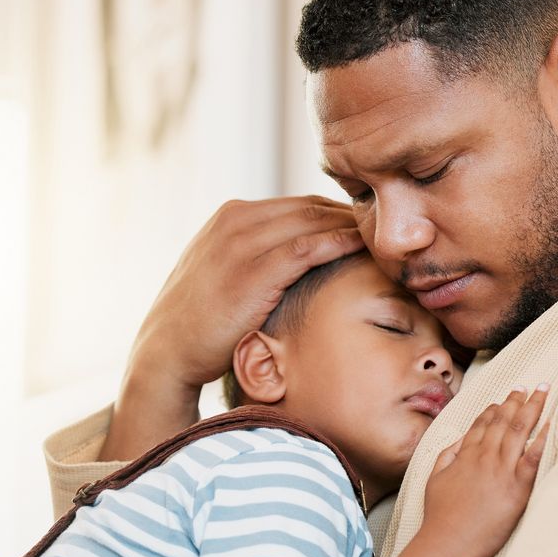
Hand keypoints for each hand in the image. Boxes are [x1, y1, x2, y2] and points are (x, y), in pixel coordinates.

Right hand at [102, 196, 363, 459]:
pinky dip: (338, 241)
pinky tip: (363, 245)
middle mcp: (236, 220)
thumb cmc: (205, 320)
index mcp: (232, 215)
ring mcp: (242, 242)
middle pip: (312, 206)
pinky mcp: (252, 270)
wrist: (167, 352)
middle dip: (352, 215)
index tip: (371, 229)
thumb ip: (262, 255)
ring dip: (352, 224)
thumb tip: (307, 255)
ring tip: (387, 236)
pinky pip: (306, 247)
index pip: (301, 204)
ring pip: (313, 220)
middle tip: (390, 229)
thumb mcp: (228, 271)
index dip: (339, 214)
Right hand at [422, 386, 549, 556]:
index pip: (483, 424)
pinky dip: (542, 438)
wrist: (449, 542)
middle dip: (517, 400)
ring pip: (520, 431)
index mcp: (466, 454)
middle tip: (528, 386)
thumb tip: (460, 439)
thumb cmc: (440, 515)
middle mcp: (485, 457)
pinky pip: (533, 457)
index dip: (494, 408)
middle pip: (504, 421)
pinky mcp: (518, 487)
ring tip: (542, 392)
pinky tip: (550, 423)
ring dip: (532, 408)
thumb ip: (448, 454)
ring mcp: (502, 470)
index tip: (503, 398)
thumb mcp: (435, 478)